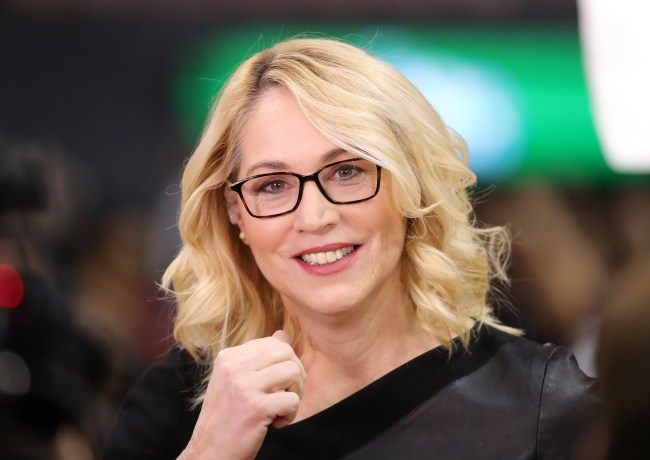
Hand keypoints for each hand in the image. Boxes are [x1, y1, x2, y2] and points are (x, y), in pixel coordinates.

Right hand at [179, 331, 305, 459]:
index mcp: (229, 357)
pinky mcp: (255, 407)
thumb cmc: (226, 417)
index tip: (278, 383)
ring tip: (282, 408)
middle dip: (296, 374)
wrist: (209, 452)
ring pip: (293, 372)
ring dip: (296, 393)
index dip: (285, 362)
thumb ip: (259, 357)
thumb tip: (283, 333)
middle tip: (287, 394)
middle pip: (286, 353)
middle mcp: (234, 366)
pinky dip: (290, 414)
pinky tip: (276, 423)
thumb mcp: (237, 380)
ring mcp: (244, 386)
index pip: (273, 343)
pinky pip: (292, 400)